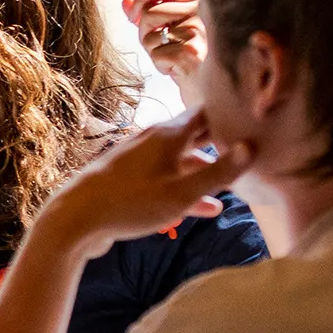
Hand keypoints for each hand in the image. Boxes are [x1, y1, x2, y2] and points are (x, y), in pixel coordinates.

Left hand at [40, 110, 253, 255]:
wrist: (74, 220)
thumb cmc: (131, 203)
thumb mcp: (182, 192)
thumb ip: (219, 171)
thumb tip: (252, 147)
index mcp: (168, 134)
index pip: (208, 113)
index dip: (232, 116)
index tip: (257, 123)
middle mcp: (154, 140)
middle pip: (196, 135)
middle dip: (223, 144)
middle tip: (255, 153)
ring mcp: (140, 160)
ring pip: (183, 161)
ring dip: (208, 172)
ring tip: (238, 187)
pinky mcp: (130, 181)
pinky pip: (167, 180)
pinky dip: (188, 190)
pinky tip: (207, 209)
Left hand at [124, 0, 204, 86]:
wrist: (217, 91)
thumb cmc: (193, 61)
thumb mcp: (174, 32)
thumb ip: (152, 15)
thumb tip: (125, 1)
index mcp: (200, 2)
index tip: (133, 16)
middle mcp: (202, 12)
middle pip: (149, 13)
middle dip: (144, 35)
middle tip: (160, 49)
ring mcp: (198, 32)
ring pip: (149, 37)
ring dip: (154, 53)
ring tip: (174, 60)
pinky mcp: (192, 53)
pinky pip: (156, 56)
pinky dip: (162, 67)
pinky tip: (179, 71)